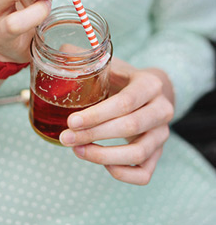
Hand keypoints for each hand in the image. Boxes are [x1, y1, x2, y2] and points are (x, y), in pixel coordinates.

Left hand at [59, 57, 173, 184]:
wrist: (150, 93)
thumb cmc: (124, 79)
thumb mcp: (111, 65)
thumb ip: (87, 59)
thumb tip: (60, 51)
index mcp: (149, 84)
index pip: (125, 102)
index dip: (97, 115)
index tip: (72, 121)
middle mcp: (162, 109)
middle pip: (130, 127)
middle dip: (94, 135)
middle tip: (66, 137)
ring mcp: (163, 133)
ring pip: (139, 153)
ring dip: (104, 156)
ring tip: (77, 150)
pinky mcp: (159, 153)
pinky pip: (145, 173)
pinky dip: (122, 173)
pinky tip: (101, 163)